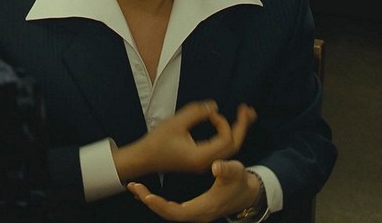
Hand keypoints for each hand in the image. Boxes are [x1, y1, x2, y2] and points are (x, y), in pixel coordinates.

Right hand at [112, 101, 256, 179]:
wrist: (143, 158)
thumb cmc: (156, 142)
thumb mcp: (175, 123)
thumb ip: (196, 113)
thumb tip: (214, 106)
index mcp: (201, 156)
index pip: (226, 139)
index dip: (222, 122)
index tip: (210, 113)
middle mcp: (206, 162)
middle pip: (234, 145)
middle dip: (242, 126)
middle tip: (249, 110)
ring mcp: (205, 163)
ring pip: (229, 147)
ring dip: (237, 130)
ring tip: (245, 115)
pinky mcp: (201, 159)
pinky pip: (221, 148)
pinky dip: (228, 135)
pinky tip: (228, 125)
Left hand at [126, 160, 262, 221]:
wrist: (247, 192)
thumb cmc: (240, 182)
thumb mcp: (236, 172)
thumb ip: (227, 169)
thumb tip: (216, 166)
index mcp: (205, 207)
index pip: (178, 212)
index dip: (162, 205)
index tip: (147, 195)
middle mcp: (198, 214)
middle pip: (168, 213)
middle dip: (150, 202)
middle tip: (134, 187)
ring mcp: (195, 213)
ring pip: (168, 212)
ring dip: (151, 201)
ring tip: (135, 188)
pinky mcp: (193, 209)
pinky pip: (171, 208)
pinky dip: (158, 202)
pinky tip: (147, 194)